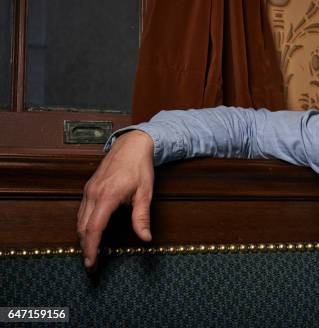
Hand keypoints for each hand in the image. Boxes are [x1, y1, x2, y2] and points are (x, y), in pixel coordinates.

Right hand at [77, 130, 154, 270]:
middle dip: (85, 248)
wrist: (132, 145)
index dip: (91, 248)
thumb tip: (145, 238)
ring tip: (91, 253)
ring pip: (80, 220)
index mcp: (107, 196)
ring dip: (83, 238)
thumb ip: (142, 217)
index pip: (94, 229)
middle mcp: (93, 194)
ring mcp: (89, 190)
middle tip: (91, 265)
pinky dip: (84, 226)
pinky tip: (91, 233)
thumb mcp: (145, 193)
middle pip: (83, 228)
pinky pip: (82, 211)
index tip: (92, 263)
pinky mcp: (89, 188)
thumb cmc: (140, 167)